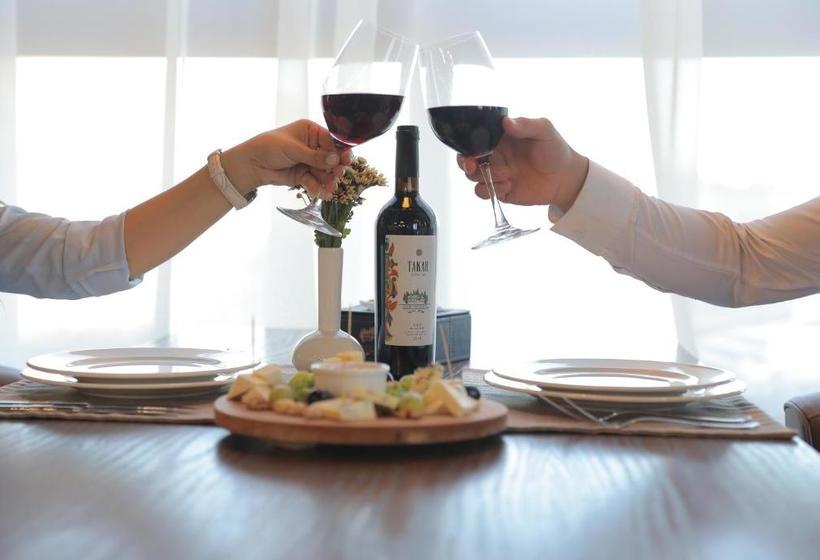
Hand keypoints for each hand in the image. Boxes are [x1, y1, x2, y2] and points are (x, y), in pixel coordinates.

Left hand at [220, 119, 352, 198]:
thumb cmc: (269, 147)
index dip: (340, 150)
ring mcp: (308, 161)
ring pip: (324, 171)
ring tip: (331, 188)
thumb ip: (315, 156)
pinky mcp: (303, 175)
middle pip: (331, 157)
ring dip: (329, 180)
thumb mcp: (293, 149)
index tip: (347, 159)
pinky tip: (323, 194)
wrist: (251, 165)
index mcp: (310, 131)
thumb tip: (335, 159)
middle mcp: (312, 145)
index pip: (331, 140)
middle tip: (338, 174)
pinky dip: (319, 188)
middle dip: (335, 167)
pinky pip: (315, 181)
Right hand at [458, 117, 588, 211]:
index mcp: (500, 138)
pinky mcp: (499, 190)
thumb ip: (525, 125)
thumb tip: (506, 122)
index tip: (469, 151)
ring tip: (506, 175)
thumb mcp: (544, 130)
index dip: (467, 145)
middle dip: (465, 164)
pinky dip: (490, 190)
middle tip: (474, 166)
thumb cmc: (555, 150)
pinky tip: (508, 185)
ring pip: (473, 177)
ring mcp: (496, 174)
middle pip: (467, 159)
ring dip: (483, 177)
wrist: (565, 178)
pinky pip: (483, 192)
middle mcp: (494, 155)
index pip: (475, 139)